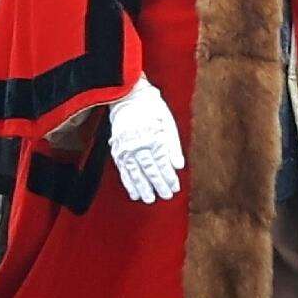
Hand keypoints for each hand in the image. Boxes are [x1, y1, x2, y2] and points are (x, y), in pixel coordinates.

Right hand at [108, 76, 184, 203]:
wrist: (129, 98)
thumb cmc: (153, 109)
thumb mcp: (168, 123)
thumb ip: (173, 146)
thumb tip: (179, 167)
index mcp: (153, 139)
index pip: (163, 164)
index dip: (169, 178)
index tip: (175, 188)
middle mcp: (139, 146)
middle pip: (150, 171)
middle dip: (159, 185)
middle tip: (165, 196)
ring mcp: (126, 149)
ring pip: (136, 174)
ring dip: (143, 188)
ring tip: (149, 200)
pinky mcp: (117, 151)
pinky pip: (124, 171)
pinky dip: (129, 183)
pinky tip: (134, 193)